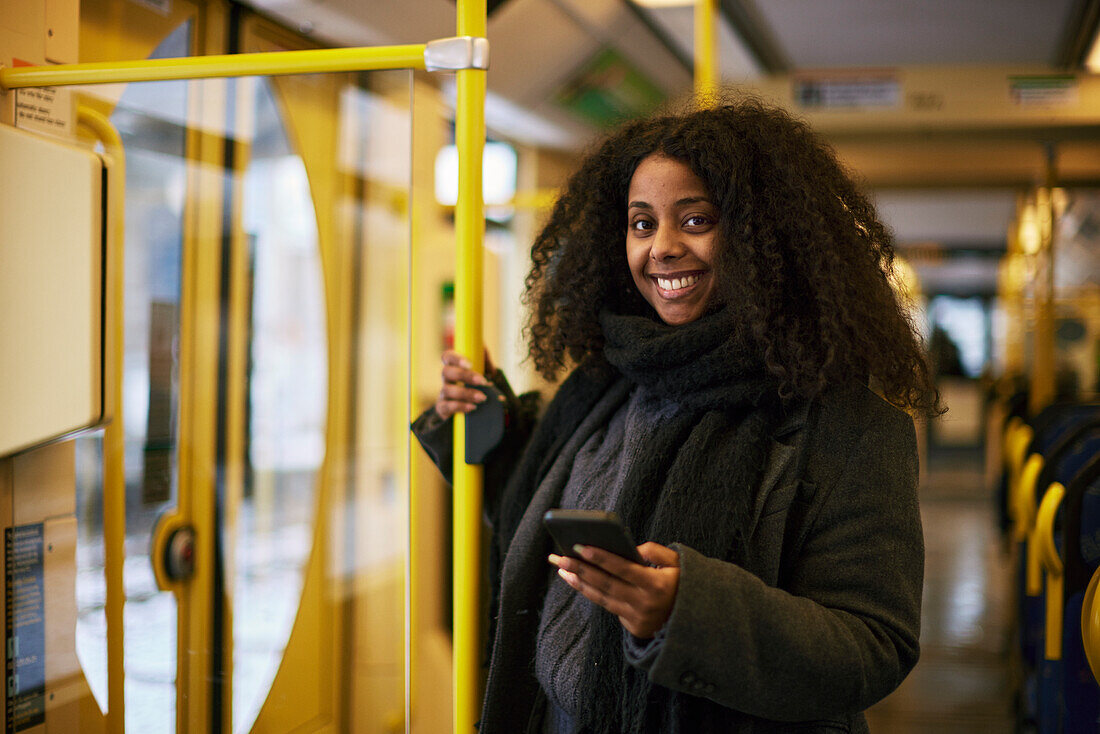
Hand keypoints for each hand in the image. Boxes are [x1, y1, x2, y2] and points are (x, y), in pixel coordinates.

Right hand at [435, 349, 493, 419]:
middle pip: (447, 372)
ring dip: (467, 393)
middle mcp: (446, 378)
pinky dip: (460, 406)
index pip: (448, 356)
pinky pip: (446, 407)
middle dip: (465, 376)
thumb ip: (483, 360)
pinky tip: (473, 407)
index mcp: (454, 366)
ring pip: (448, 390)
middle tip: (483, 382)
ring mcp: (443, 393)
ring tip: (483, 398)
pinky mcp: (442, 408)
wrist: (471, 408)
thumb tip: (483, 348)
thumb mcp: (483, 371)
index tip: (470, 364)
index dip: (456, 358)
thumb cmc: (476, 385)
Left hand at [549, 542, 679, 638]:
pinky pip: (610, 607)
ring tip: (562, 569)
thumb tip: (630, 549)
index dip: (601, 558)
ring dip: (580, 583)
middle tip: (560, 556)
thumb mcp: (678, 562)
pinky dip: (593, 594)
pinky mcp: (634, 628)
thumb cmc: (685, 583)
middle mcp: (645, 604)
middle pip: (606, 584)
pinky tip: (579, 582)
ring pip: (602, 598)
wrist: (698, 621)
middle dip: (581, 569)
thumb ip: (654, 551)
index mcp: (657, 585)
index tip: (580, 546)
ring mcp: (638, 619)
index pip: (623, 569)